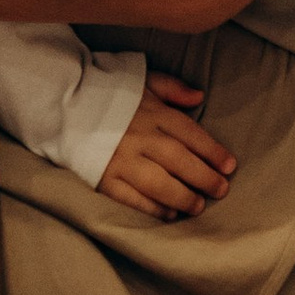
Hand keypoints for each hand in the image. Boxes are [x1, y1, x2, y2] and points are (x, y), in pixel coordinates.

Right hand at [96, 73, 235, 220]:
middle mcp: (138, 136)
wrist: (64, 104)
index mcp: (151, 112)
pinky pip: (132, 198)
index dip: (212, 151)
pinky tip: (169, 214)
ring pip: (158, 183)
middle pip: (178, 160)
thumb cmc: (109, 93)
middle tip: (222, 190)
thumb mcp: (143, 80)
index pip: (189, 133)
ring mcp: (120, 159)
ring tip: (198, 206)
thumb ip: (172, 87)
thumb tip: (199, 96)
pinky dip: (152, 208)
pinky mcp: (103, 177)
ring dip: (182, 197)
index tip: (230, 166)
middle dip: (203, 177)